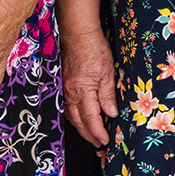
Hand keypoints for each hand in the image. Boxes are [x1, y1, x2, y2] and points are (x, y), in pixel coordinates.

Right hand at [62, 27, 118, 148]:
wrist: (77, 32)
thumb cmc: (93, 48)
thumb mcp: (107, 72)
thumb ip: (107, 95)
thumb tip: (110, 113)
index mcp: (82, 91)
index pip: (90, 119)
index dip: (97, 132)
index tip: (104, 141)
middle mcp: (70, 92)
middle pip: (77, 120)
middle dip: (87, 134)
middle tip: (98, 143)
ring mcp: (65, 88)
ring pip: (70, 114)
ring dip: (80, 126)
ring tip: (90, 133)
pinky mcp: (64, 82)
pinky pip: (67, 104)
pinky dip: (73, 115)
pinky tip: (79, 116)